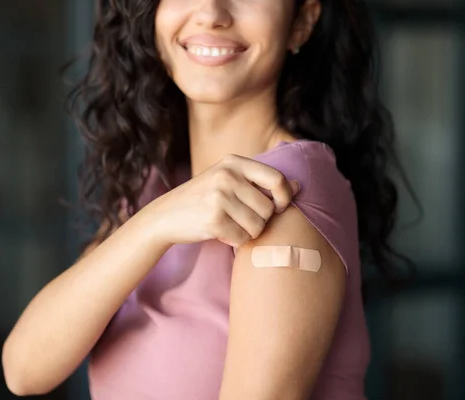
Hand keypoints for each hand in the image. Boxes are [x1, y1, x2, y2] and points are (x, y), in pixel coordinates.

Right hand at [145, 154, 299, 247]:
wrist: (165, 215)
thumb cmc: (203, 199)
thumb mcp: (228, 180)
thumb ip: (260, 182)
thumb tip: (299, 186)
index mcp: (234, 162)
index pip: (277, 178)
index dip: (284, 197)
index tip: (277, 207)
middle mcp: (227, 176)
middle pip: (268, 208)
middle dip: (260, 220)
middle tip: (241, 219)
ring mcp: (219, 197)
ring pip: (258, 226)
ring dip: (248, 232)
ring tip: (231, 225)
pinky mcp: (213, 220)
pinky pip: (242, 238)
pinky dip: (235, 241)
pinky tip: (221, 233)